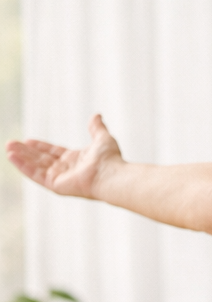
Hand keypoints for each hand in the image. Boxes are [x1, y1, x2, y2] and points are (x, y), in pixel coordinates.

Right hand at [5, 114, 123, 199]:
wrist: (111, 175)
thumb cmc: (110, 159)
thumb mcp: (103, 138)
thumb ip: (96, 128)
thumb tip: (97, 115)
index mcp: (76, 160)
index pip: (54, 152)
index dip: (41, 147)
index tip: (28, 140)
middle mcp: (67, 170)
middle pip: (42, 159)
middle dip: (26, 152)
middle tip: (10, 143)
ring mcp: (61, 178)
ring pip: (36, 166)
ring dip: (21, 158)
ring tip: (8, 148)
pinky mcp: (56, 185)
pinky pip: (36, 175)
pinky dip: (23, 166)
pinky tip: (12, 157)